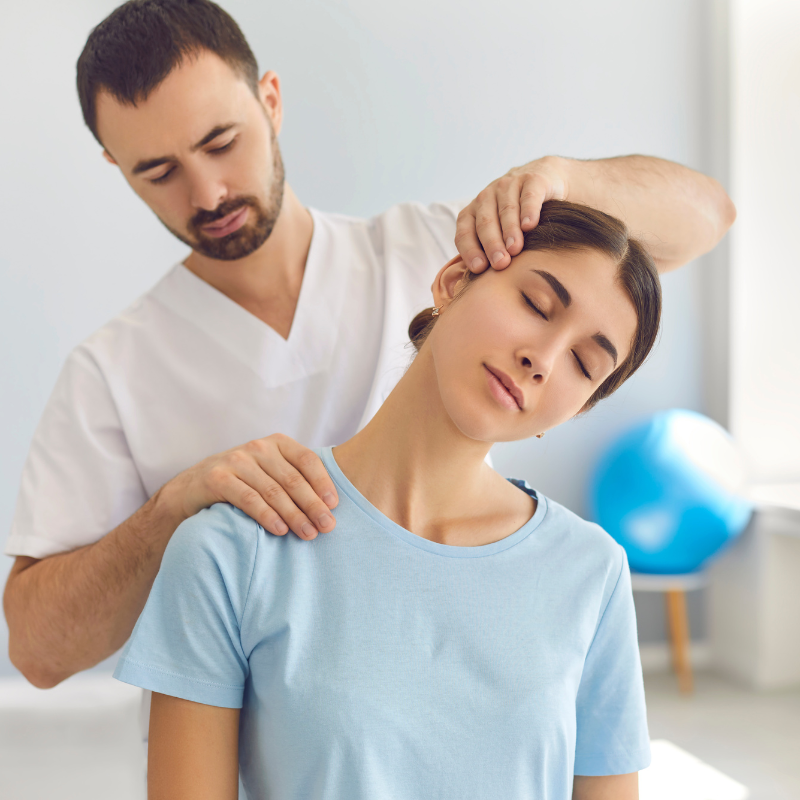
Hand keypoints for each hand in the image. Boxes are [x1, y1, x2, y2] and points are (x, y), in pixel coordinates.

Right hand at [161, 435, 337, 539]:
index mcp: (276, 443)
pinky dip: (266, 516)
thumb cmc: (242, 482)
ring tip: (308, 533)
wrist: (192, 488)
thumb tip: (331, 505)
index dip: (323, 483)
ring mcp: (236, 460)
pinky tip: (280, 530)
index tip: (335, 506)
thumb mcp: (269, 472)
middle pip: (292, 478)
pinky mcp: (217, 478)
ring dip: (294, 514)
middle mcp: (257, 447)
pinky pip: (248, 499)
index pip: (306, 460)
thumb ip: (295, 479)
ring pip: (273, 491)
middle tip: (328, 527)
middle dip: (313, 505)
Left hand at [455, 155, 569, 272]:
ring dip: (510, 231)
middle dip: (492, 244)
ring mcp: (508, 185)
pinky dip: (528, 211)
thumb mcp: (498, 233)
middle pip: (485, 223)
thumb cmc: (516, 219)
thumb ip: (488, 253)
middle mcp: (487, 197)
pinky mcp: (532, 179)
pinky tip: (530, 226)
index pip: (465, 232)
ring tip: (515, 249)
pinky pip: (528, 196)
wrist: (543, 182)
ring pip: (506, 210)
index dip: (470, 250)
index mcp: (473, 212)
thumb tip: (481, 288)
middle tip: (500, 264)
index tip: (479, 269)